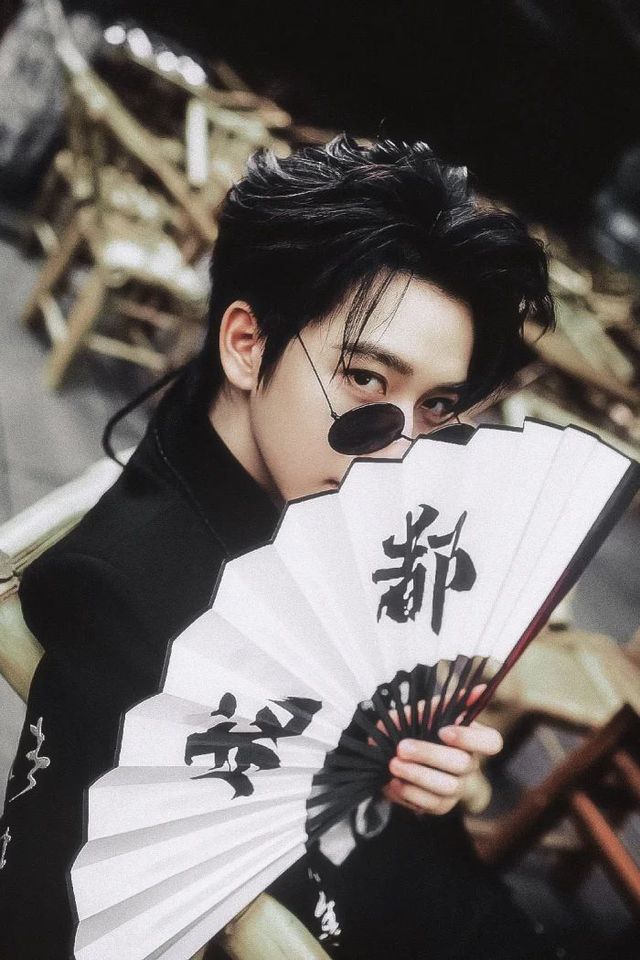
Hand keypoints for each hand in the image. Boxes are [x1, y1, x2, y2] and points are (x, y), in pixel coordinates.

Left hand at [381, 688, 502, 815]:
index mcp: (474, 740)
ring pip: (446, 788)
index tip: (442, 731)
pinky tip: (393, 782)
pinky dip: (409, 793)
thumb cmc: (425, 729)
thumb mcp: (431, 712)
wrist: (411, 760)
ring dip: (416, 776)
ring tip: (393, 765)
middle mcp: (471, 766)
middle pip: (462, 764)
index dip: (469, 738)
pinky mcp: (441, 805)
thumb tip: (479, 689)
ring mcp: (458, 788)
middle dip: (429, 755)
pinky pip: (430, 805)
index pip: (492, 742)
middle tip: (401, 748)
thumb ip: (448, 702)